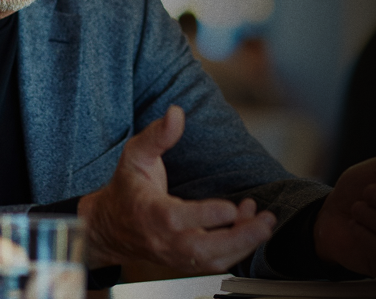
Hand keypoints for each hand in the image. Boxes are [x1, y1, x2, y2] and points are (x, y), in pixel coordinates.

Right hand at [79, 105, 276, 272]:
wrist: (111, 227)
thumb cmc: (127, 188)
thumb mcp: (135, 155)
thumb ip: (158, 135)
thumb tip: (176, 112)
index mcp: (148, 212)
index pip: (175, 219)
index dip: (205, 216)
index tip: (231, 207)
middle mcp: (163, 239)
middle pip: (201, 249)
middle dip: (237, 238)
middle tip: (264, 222)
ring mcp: (175, 254)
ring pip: (212, 260)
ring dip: (244, 244)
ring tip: (264, 222)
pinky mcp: (186, 262)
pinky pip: (214, 262)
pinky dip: (237, 248)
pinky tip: (249, 224)